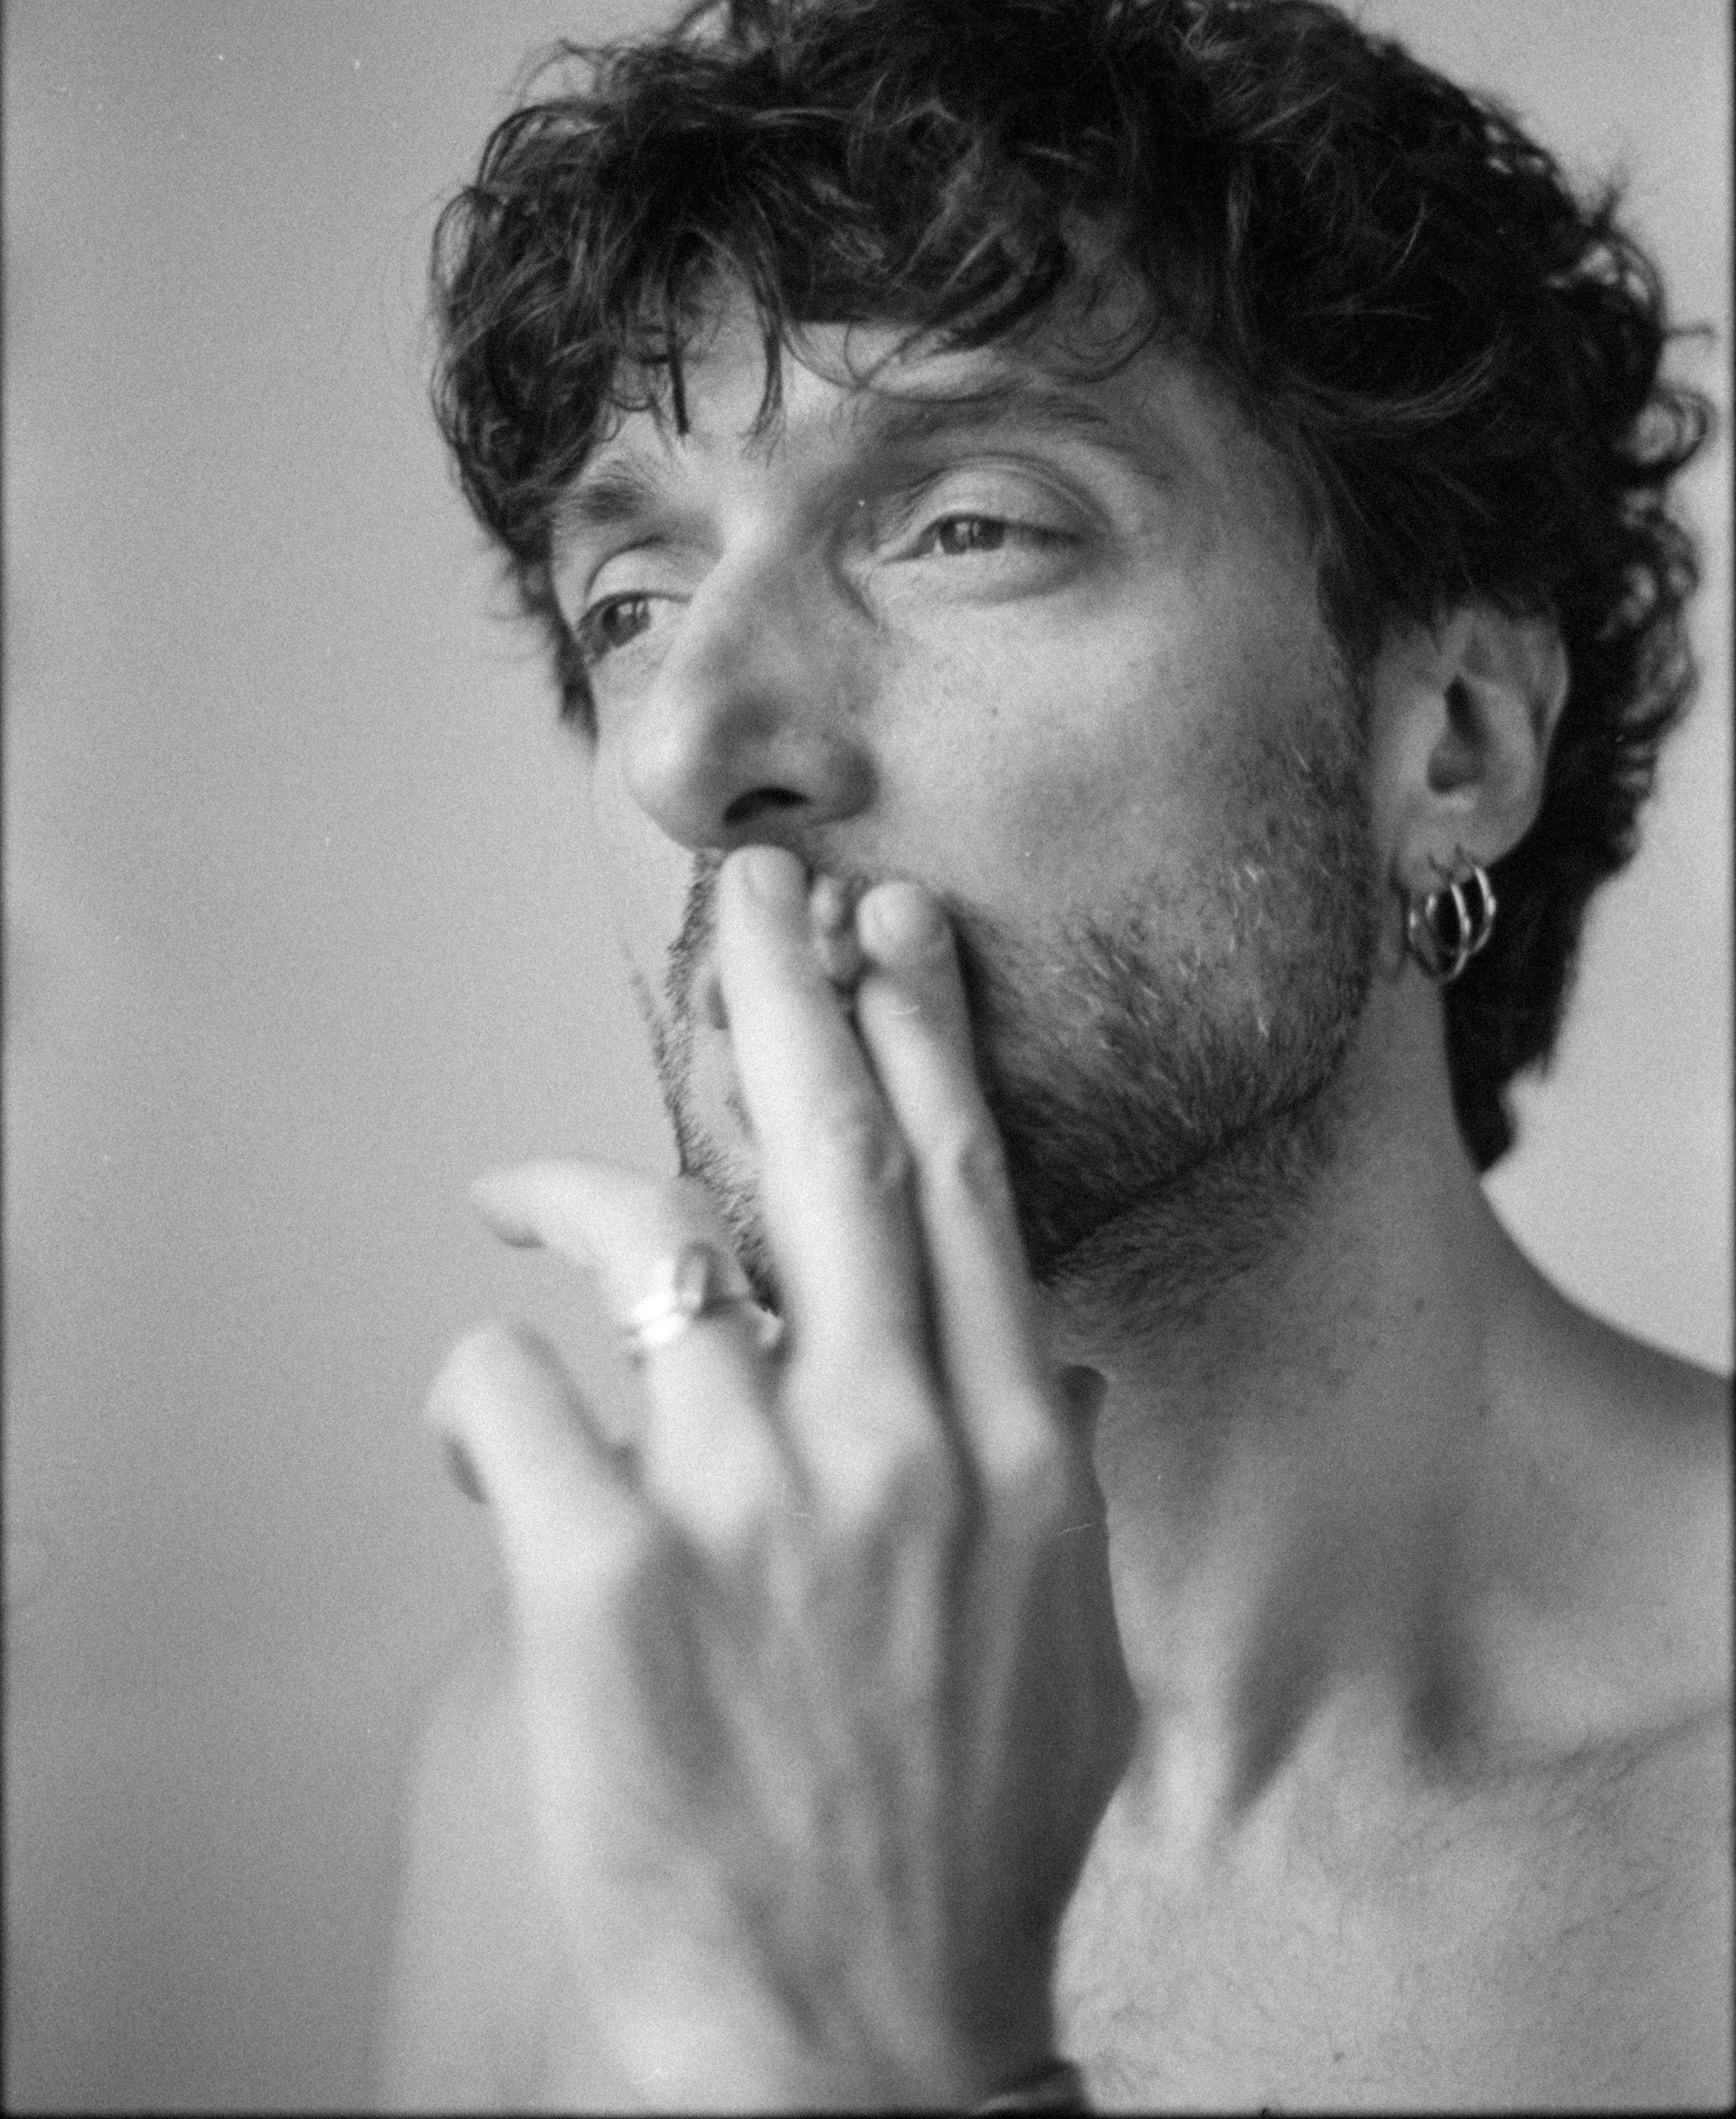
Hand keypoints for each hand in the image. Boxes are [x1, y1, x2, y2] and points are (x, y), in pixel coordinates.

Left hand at [427, 847, 1136, 2111]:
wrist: (860, 2042)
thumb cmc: (961, 1852)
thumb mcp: (1073, 1659)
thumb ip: (1066, 1492)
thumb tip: (1069, 1373)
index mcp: (1016, 1457)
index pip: (964, 1190)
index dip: (920, 1036)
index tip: (890, 932)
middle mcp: (896, 1444)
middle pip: (835, 1153)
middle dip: (787, 990)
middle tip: (752, 888)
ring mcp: (751, 1498)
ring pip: (649, 1244)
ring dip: (565, 1192)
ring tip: (514, 1191)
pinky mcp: (606, 1570)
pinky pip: (507, 1392)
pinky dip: (472, 1389)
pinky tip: (470, 1433)